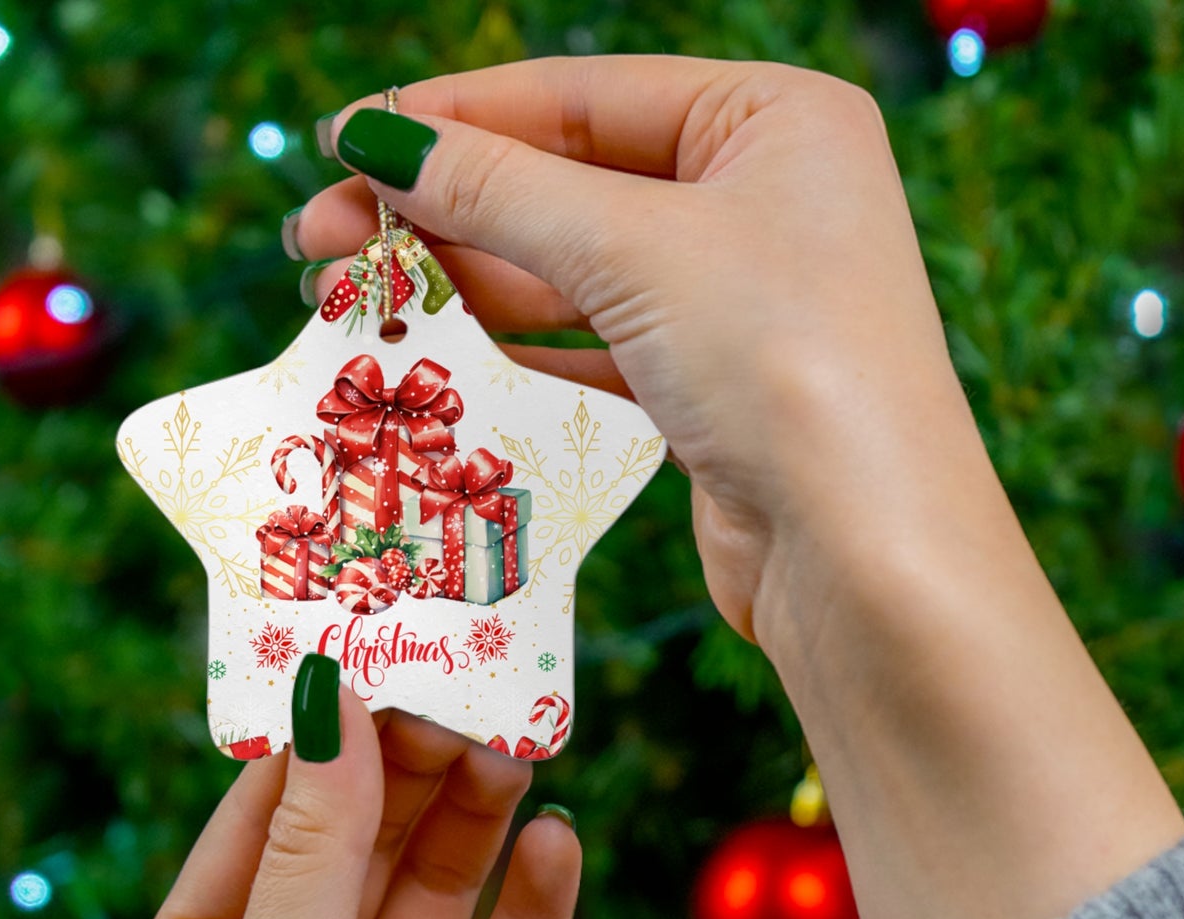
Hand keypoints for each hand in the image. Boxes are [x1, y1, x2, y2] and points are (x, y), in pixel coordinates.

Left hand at [125, 695, 579, 918]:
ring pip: (442, 886)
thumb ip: (311, 849)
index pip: (269, 810)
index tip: (380, 645)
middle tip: (473, 689)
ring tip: (519, 748)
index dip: (323, 730)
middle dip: (415, 764)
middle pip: (367, 836)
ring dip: (478, 818)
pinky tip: (559, 846)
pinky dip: (536, 905)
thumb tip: (327, 701)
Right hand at [294, 59, 1183, 918]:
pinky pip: (591, 347)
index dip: (453, 118)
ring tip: (346, 298)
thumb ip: (499, 190)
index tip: (343, 142)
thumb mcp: (634, 250)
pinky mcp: (710, 389)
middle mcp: (760, 199)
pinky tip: (432, 353)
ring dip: (461, 284)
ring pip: (570, 273)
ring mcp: (736, 300)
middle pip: (567, 184)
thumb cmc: (784, 364)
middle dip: (439, 211)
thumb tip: (377, 138)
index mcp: (772, 120)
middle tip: (317, 240)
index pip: (580, 96)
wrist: (866, 557)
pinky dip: (513, 347)